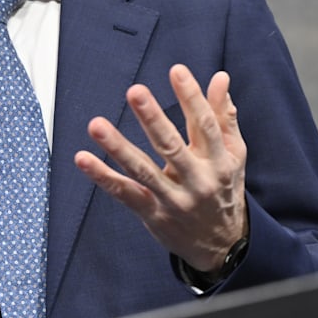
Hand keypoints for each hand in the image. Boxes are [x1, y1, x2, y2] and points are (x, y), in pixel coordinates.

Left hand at [74, 65, 247, 272]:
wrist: (223, 246)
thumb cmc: (224, 190)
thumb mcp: (233, 155)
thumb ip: (224, 116)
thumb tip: (220, 79)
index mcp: (219, 161)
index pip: (205, 125)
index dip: (192, 97)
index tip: (176, 71)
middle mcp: (197, 181)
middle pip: (172, 146)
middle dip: (153, 118)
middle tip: (135, 92)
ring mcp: (173, 199)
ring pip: (143, 171)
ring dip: (118, 147)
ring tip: (96, 125)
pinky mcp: (153, 214)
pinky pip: (125, 193)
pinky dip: (103, 177)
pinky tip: (83, 159)